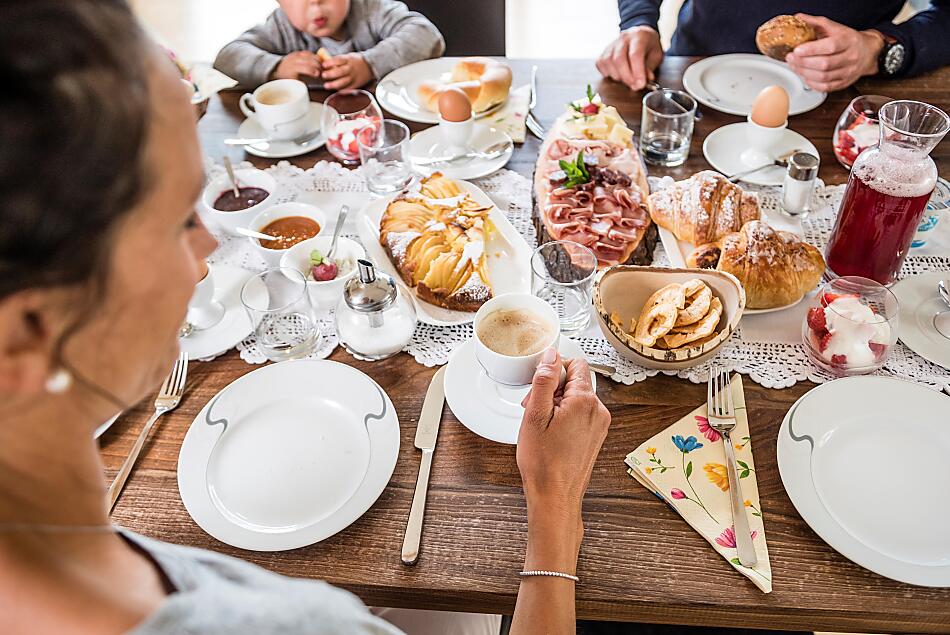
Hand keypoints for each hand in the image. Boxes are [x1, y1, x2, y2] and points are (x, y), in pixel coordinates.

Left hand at [272, 51, 320, 80]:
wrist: (277, 71)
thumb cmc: (286, 80)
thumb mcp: (292, 84)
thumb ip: (300, 84)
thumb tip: (309, 87)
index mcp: (292, 69)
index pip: (306, 68)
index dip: (313, 71)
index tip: (318, 75)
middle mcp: (293, 60)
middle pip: (309, 60)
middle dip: (318, 65)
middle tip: (323, 71)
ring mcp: (295, 55)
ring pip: (310, 55)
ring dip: (318, 60)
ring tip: (322, 66)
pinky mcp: (297, 53)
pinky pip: (308, 53)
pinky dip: (314, 57)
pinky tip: (318, 62)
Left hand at [321, 52, 373, 89]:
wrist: (370, 66)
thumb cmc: (356, 61)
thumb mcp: (348, 57)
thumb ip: (338, 60)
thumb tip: (325, 63)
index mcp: (348, 60)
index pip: (338, 60)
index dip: (330, 62)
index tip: (323, 65)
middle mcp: (351, 69)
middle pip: (340, 71)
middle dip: (331, 74)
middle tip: (323, 75)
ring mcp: (353, 77)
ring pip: (343, 81)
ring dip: (334, 84)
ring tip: (326, 86)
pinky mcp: (355, 84)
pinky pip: (348, 88)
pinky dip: (341, 90)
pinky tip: (335, 90)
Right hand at [518, 349, 610, 515]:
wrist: (555, 497)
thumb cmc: (544, 463)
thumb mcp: (535, 414)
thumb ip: (544, 380)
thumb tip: (551, 355)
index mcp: (585, 401)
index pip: (574, 364)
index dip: (553, 371)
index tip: (539, 388)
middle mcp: (598, 411)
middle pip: (575, 381)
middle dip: (552, 390)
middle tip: (534, 410)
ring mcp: (599, 425)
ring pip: (576, 398)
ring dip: (557, 405)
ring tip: (541, 425)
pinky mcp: (596, 436)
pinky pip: (580, 415)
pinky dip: (564, 418)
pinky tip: (550, 434)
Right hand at [596, 26, 663, 90]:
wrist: (640, 34)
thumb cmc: (649, 46)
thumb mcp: (656, 56)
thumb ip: (649, 68)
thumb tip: (642, 81)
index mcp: (639, 37)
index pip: (635, 55)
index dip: (637, 72)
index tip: (640, 84)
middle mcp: (623, 38)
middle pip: (619, 59)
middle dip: (626, 77)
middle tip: (634, 86)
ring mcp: (612, 44)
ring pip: (608, 62)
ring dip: (617, 76)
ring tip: (626, 79)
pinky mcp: (604, 51)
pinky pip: (600, 63)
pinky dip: (607, 72)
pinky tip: (616, 74)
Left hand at [785, 14, 883, 91]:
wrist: (867, 51)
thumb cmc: (848, 39)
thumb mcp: (834, 27)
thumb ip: (815, 23)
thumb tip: (798, 18)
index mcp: (848, 40)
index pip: (830, 46)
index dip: (811, 49)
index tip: (797, 50)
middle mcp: (850, 57)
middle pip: (825, 64)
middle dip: (803, 62)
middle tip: (791, 58)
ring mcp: (848, 71)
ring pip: (823, 77)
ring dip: (804, 73)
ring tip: (794, 66)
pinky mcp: (844, 83)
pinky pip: (825, 87)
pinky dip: (812, 83)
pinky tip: (805, 76)